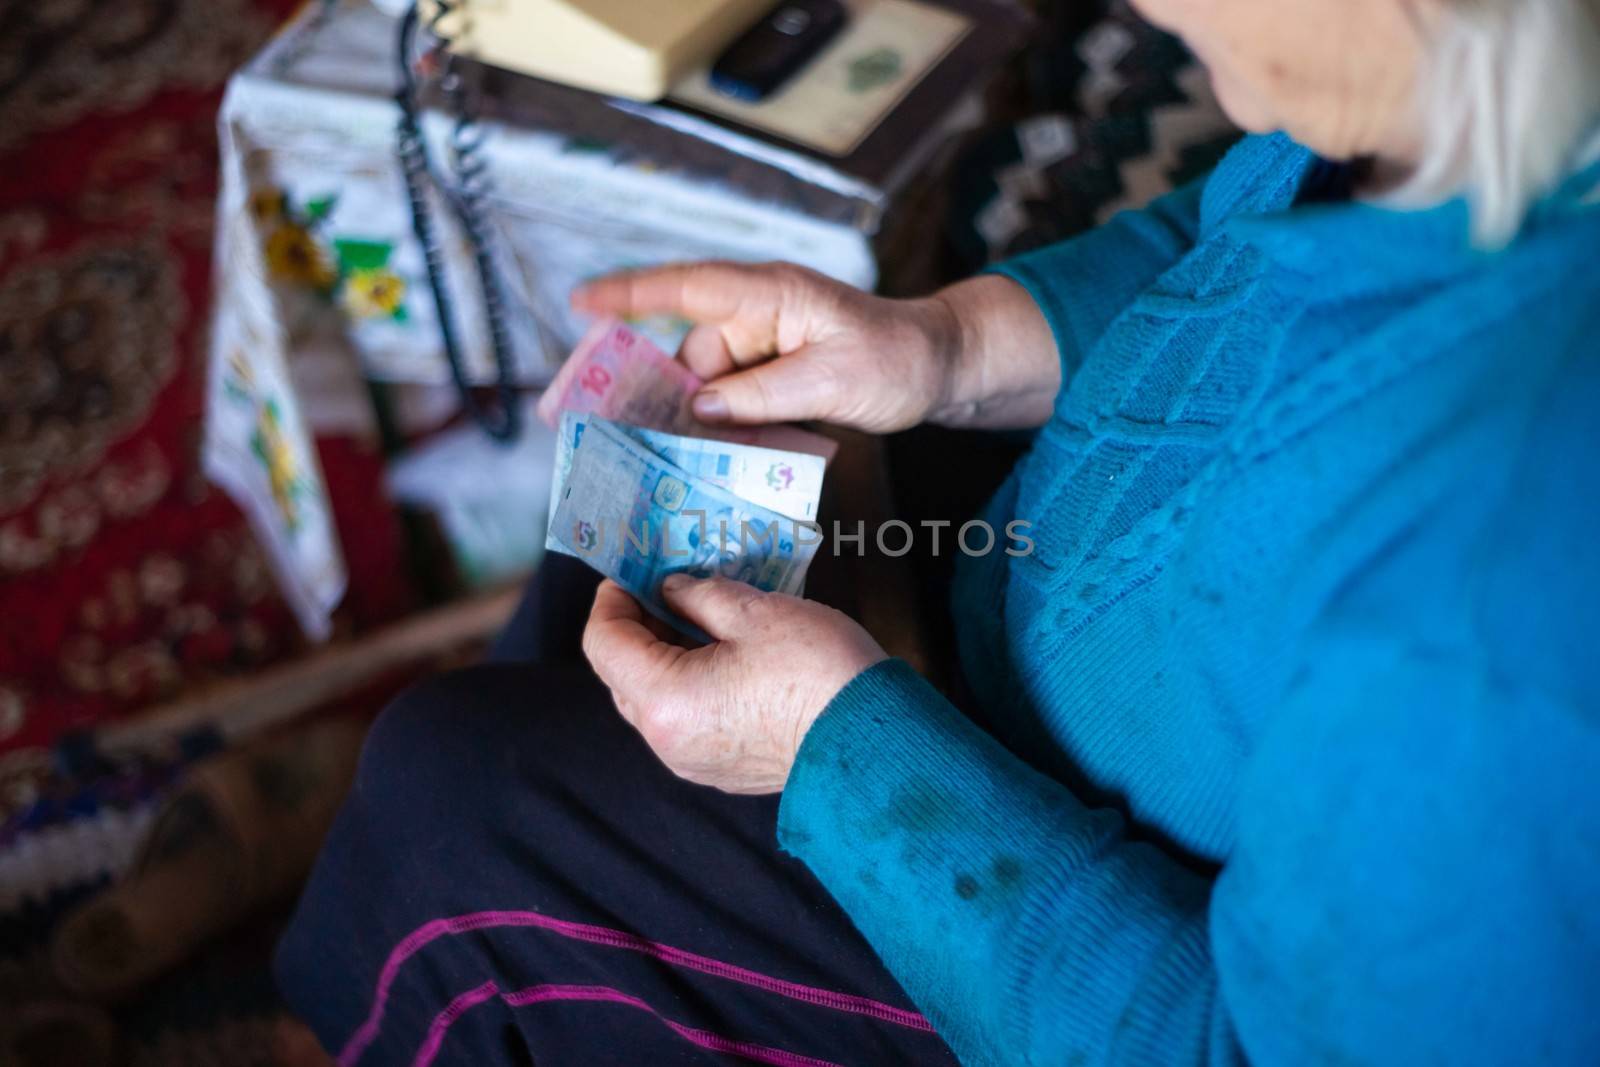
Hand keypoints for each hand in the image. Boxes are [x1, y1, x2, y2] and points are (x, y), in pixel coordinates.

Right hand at [572, 262, 1062, 432]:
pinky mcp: (772, 373)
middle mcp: (758, 313)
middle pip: (686, 352)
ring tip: (660, 459)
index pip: (689, 286)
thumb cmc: (898, 359)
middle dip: (653, 392)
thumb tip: (699, 408)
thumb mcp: (834, 381)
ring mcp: (764, 344)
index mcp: (770, 294)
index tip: (579, 301)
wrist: (942, 366)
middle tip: (611, 430)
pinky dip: (717, 427)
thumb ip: (763, 394)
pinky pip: (730, 400)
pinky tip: (704, 458)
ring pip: (704, 384)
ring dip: (688, 421)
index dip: (630, 293)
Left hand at [582, 575, 887, 793]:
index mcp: (665, 700)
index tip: (634, 572)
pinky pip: (687, 721)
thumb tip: (671, 591)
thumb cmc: (818, 672)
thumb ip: (698, 595)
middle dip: (638, 626)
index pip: (603, 643)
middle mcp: (668, 741)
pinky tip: (726, 659)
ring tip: (703, 620)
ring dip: (665, 657)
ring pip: (654, 700)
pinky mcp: (722, 770)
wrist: (874, 742)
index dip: (612, 599)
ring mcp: (694, 762)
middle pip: (621, 674)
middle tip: (670, 588)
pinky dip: (691, 686)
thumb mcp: (754, 611)